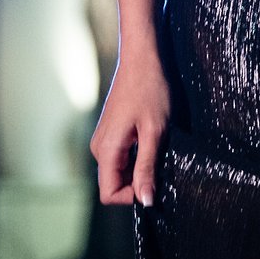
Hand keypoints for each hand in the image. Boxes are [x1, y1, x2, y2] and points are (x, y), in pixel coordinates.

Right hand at [89, 52, 170, 206]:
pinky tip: (150, 137)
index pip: (109, 194)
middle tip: (160, 158)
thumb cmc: (150, 89)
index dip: (132, 195)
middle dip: (137, 181)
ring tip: (156, 144)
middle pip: (113, 184)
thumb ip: (148, 167)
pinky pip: (120, 157)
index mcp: (107, 150)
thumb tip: (145, 201)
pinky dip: (136, 155)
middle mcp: (99, 148)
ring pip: (118, 171)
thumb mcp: (155, 131)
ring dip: (138, 167)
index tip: (154, 180)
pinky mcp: (110, 132)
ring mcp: (103, 139)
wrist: (142, 58)